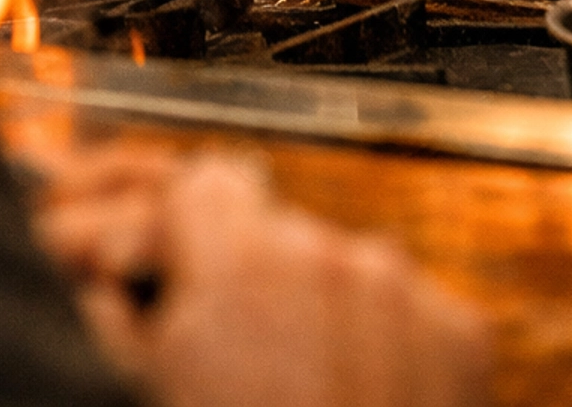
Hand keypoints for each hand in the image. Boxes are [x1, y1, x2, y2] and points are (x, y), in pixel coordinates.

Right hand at [34, 143, 488, 406]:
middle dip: (252, 279)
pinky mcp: (459, 334)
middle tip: (240, 364)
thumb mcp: (145, 386)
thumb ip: (122, 308)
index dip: (184, 238)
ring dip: (318, 310)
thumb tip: (111, 270)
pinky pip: (405, 307)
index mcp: (244, 263)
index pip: (204, 185)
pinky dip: (384, 342)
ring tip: (303, 392)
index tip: (181, 287)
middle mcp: (333, 256)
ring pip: (340, 266)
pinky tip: (358, 398)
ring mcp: (404, 292)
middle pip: (273, 228)